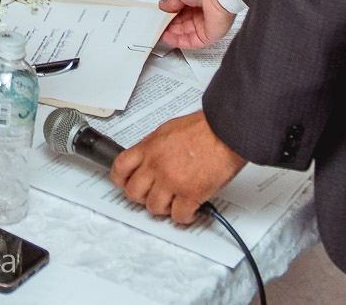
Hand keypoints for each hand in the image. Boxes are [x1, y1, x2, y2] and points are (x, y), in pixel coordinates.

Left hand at [110, 111, 245, 224]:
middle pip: (134, 192)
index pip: (120, 168)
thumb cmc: (204, 128)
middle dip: (142, 196)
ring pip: (154, 207)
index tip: (124, 183)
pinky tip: (189, 210)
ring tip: (172, 201)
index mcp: (149, 148)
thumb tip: (148, 159)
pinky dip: (184, 216)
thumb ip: (154, 147)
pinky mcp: (190, 195)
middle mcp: (156, 166)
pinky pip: (179, 216)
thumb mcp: (168, 130)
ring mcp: (172, 182)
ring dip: (163, 207)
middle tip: (152, 194)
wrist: (225, 132)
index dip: (120, 179)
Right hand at [159, 0, 236, 48]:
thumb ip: (170, 2)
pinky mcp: (209, 35)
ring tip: (161, 32)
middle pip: (183, 24)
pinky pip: (192, 42)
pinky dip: (179, 41)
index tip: (161, 17)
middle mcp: (201, 11)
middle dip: (170, 25)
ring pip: (186, 34)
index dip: (170, 15)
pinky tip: (169, 38)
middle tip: (159, 26)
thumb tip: (163, 6)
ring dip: (173, 34)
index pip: (181, 11)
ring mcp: (205, 23)